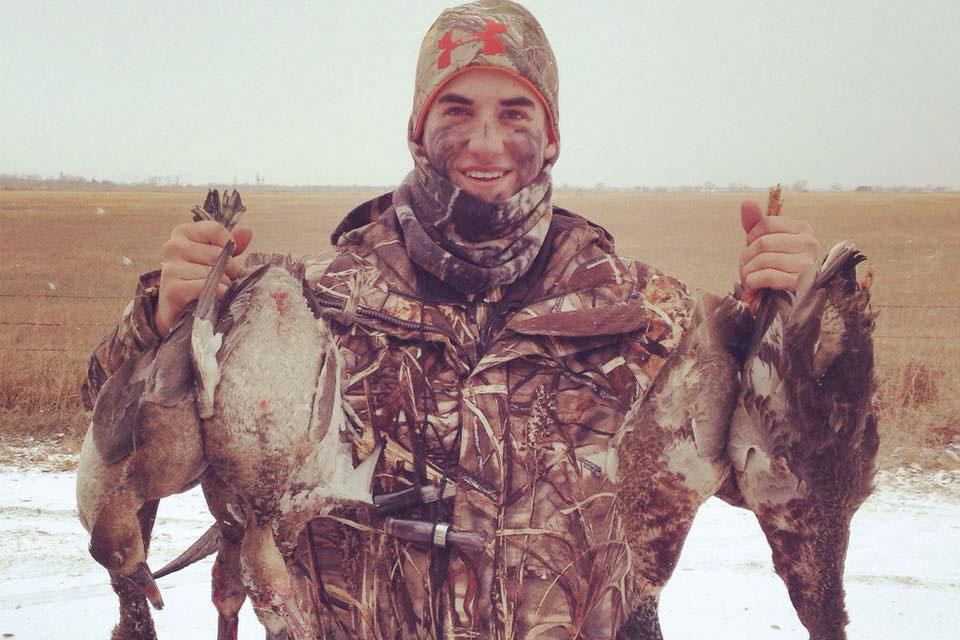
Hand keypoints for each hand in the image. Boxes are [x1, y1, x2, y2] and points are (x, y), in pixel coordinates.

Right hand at [155, 221, 252, 335]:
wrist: (179, 310)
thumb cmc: (199, 279)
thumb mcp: (215, 258)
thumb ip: (230, 244)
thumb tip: (247, 231)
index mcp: (183, 233)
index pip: (215, 230)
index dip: (229, 246)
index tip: (228, 258)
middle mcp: (173, 246)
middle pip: (217, 253)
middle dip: (229, 269)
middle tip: (225, 279)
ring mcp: (171, 268)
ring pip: (213, 272)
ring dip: (224, 284)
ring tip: (217, 289)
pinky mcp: (173, 289)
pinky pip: (206, 287)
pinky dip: (217, 294)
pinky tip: (214, 298)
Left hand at [738, 200, 818, 295]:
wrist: (783, 297)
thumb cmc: (774, 264)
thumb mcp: (764, 240)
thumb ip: (755, 222)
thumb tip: (747, 202)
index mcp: (803, 230)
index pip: (768, 223)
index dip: (751, 236)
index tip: (750, 246)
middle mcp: (810, 245)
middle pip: (763, 243)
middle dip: (747, 256)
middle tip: (745, 266)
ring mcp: (807, 265)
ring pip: (764, 259)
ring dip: (748, 271)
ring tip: (748, 277)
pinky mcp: (800, 284)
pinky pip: (768, 276)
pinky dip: (754, 281)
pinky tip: (753, 285)